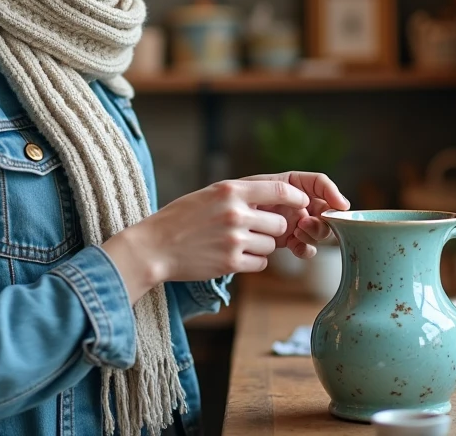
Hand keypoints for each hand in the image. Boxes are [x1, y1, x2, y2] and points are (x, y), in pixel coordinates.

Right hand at [102, 179, 309, 301]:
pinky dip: (251, 262)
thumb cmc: (180, 218)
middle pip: (279, 223)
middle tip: (253, 230)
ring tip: (234, 243)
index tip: (300, 204)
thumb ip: (240, 195)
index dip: (296, 198)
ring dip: (260, 247)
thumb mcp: (209, 195)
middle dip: (271, 229)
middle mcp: (235, 213)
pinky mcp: (231, 263)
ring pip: (270, 245)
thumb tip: (275, 198)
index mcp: (230, 191)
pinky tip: (231, 256)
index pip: (280, 190)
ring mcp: (234, 239)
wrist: (154, 246)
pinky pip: (260, 263)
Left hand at [238, 172, 350, 259]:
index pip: (319, 183)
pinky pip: (306, 246)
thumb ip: (278, 191)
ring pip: (318, 229)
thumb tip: (306, 201)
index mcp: (291, 184)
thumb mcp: (251, 189)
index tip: (340, 206)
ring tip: (296, 232)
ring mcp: (293, 222)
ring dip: (313, 232)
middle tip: (304, 223)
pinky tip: (298, 248)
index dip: (333, 192)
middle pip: (324, 209)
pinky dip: (306, 248)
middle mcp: (296, 203)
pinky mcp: (287, 241)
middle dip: (322, 217)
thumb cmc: (228, 201)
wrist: (213, 226)